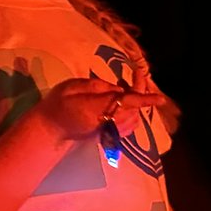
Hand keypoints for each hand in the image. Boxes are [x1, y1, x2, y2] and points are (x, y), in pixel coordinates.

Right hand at [32, 78, 160, 142]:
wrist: (50, 131)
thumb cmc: (56, 105)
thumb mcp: (70, 87)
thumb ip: (95, 86)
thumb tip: (117, 88)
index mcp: (95, 108)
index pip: (125, 103)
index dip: (144, 100)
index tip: (160, 98)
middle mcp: (106, 122)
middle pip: (133, 109)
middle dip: (140, 92)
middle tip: (137, 75)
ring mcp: (109, 132)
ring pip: (134, 118)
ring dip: (136, 103)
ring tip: (125, 87)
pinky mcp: (109, 136)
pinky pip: (129, 126)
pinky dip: (133, 113)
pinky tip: (124, 103)